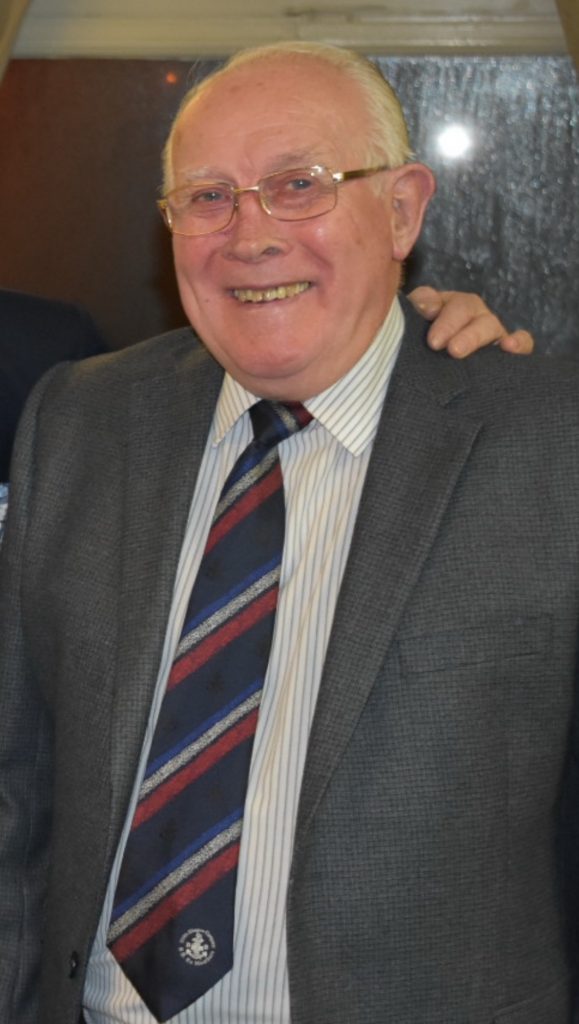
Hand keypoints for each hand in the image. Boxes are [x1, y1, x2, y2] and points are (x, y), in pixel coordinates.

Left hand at [408, 286, 533, 358]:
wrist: (433, 395)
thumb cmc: (419, 359)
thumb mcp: (412, 331)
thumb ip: (417, 310)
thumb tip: (427, 307)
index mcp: (443, 308)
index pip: (438, 297)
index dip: (432, 304)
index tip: (424, 317)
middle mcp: (470, 317)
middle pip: (467, 307)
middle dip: (450, 323)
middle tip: (435, 344)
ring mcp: (490, 335)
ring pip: (490, 325)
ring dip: (474, 335)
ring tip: (456, 351)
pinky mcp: (508, 356)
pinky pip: (523, 344)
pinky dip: (520, 342)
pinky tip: (510, 346)